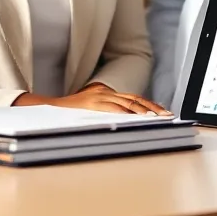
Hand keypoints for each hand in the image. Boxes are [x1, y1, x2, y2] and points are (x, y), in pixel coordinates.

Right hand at [55, 83, 170, 114]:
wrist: (49, 108)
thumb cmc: (71, 112)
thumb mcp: (92, 110)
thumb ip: (108, 112)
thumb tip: (128, 123)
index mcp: (108, 94)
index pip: (135, 98)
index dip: (151, 105)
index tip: (164, 112)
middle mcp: (106, 93)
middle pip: (135, 99)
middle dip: (153, 108)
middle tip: (167, 116)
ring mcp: (99, 97)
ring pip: (126, 102)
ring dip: (143, 110)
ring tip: (155, 117)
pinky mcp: (91, 103)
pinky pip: (111, 107)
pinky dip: (124, 112)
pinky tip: (134, 118)